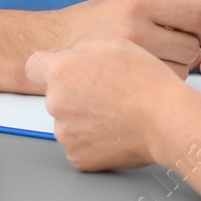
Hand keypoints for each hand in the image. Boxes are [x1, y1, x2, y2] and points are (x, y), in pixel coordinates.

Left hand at [26, 39, 196, 170]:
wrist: (167, 121)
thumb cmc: (147, 82)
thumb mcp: (116, 43)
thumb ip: (82, 47)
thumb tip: (71, 55)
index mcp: (61, 71)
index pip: (33, 66)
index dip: (52, 67)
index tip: (67, 72)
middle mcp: (56, 103)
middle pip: (54, 95)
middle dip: (73, 93)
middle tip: (106, 92)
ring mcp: (65, 133)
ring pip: (67, 120)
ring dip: (83, 117)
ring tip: (115, 112)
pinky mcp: (78, 157)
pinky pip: (78, 144)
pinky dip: (92, 140)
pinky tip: (115, 130)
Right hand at [47, 0, 200, 78]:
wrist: (50, 45)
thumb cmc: (90, 24)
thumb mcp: (130, 3)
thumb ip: (174, 6)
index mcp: (138, 4)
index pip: (195, 14)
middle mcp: (134, 29)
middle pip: (191, 46)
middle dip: (189, 49)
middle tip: (173, 48)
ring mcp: (127, 58)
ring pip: (180, 70)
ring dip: (175, 67)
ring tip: (153, 61)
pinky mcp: (122, 81)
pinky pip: (162, 87)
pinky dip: (160, 83)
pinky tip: (143, 76)